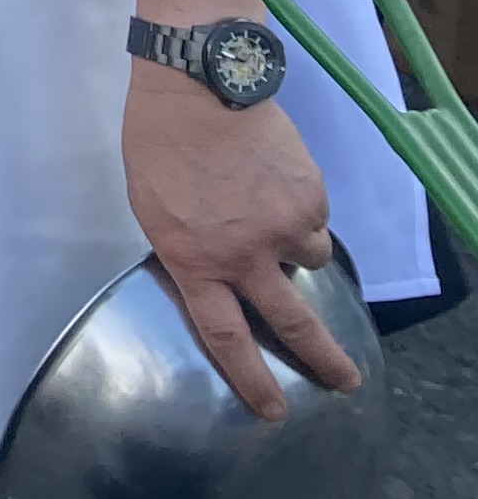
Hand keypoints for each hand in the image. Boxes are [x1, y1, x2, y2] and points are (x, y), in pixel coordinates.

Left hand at [122, 68, 354, 417]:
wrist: (201, 87)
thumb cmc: (158, 145)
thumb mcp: (153, 209)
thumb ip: (187, 249)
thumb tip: (214, 270)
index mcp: (196, 263)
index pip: (226, 338)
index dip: (252, 380)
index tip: (274, 410)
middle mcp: (247, 257)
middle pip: (295, 326)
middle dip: (325, 361)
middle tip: (345, 382)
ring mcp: (286, 228)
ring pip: (311, 259)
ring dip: (298, 247)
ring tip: (270, 211)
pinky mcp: (313, 198)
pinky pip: (315, 218)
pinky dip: (301, 209)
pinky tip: (275, 180)